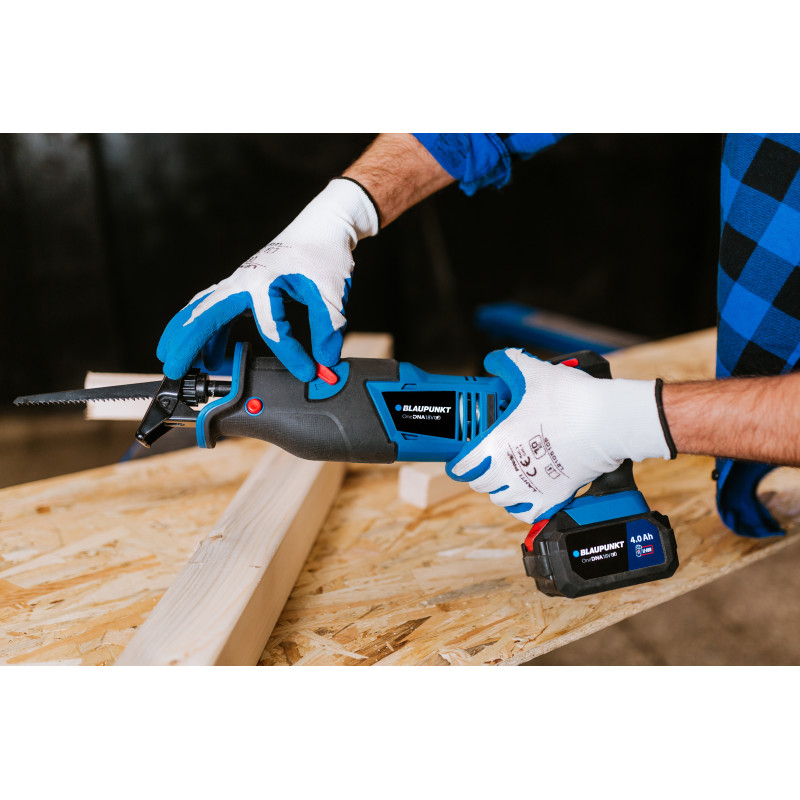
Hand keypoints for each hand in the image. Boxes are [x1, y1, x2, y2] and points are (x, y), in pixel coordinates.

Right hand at [157, 178, 378, 380]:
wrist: (322, 226)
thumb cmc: (324, 253)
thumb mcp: (332, 294)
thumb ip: (328, 330)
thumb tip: (325, 362)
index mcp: (264, 281)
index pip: (271, 330)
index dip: (290, 355)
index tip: (308, 371)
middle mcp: (243, 281)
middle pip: (204, 315)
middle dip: (186, 344)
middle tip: (171, 370)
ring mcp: (239, 282)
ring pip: (202, 310)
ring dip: (186, 336)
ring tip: (175, 363)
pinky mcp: (242, 286)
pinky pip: (214, 309)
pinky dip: (206, 330)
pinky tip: (208, 353)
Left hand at [445, 349, 671, 523]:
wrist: (607, 421)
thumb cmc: (568, 399)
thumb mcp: (532, 372)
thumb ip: (508, 364)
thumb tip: (495, 360)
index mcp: (495, 444)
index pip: (463, 466)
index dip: (457, 464)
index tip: (458, 461)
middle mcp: (509, 471)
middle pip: (480, 484)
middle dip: (480, 473)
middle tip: (486, 461)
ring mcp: (530, 488)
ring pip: (502, 499)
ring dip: (501, 488)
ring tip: (507, 475)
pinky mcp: (553, 498)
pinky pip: (526, 512)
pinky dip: (522, 506)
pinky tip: (526, 492)